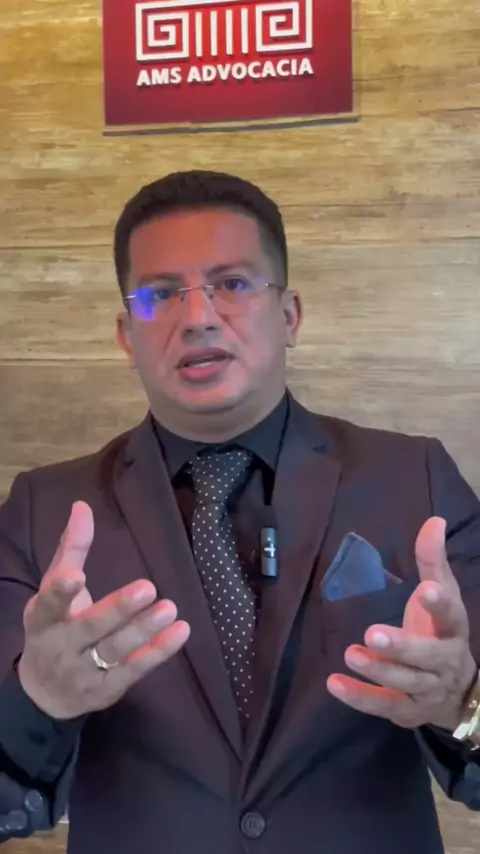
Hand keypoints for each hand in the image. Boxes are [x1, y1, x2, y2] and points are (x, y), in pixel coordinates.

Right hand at [18, 502, 189, 719]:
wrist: (45, 693)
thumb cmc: (54, 628)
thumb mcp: (52, 591)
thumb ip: (70, 550)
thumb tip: (82, 506)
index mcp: (45, 618)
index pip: (50, 604)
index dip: (61, 591)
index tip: (76, 576)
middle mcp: (62, 646)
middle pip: (91, 627)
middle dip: (118, 609)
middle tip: (147, 587)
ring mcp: (85, 671)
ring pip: (116, 649)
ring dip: (144, 629)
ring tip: (169, 608)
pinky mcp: (108, 689)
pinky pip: (136, 669)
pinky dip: (159, 652)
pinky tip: (180, 632)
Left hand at [326, 517, 476, 731]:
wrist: (458, 694)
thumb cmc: (442, 633)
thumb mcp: (442, 596)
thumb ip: (433, 561)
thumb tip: (433, 520)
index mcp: (452, 630)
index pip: (451, 616)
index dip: (440, 604)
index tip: (427, 589)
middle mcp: (443, 662)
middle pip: (426, 656)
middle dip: (402, 646)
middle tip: (374, 633)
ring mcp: (426, 690)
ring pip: (405, 682)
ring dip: (378, 670)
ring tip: (351, 654)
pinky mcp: (406, 710)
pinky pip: (383, 705)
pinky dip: (359, 697)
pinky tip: (334, 683)